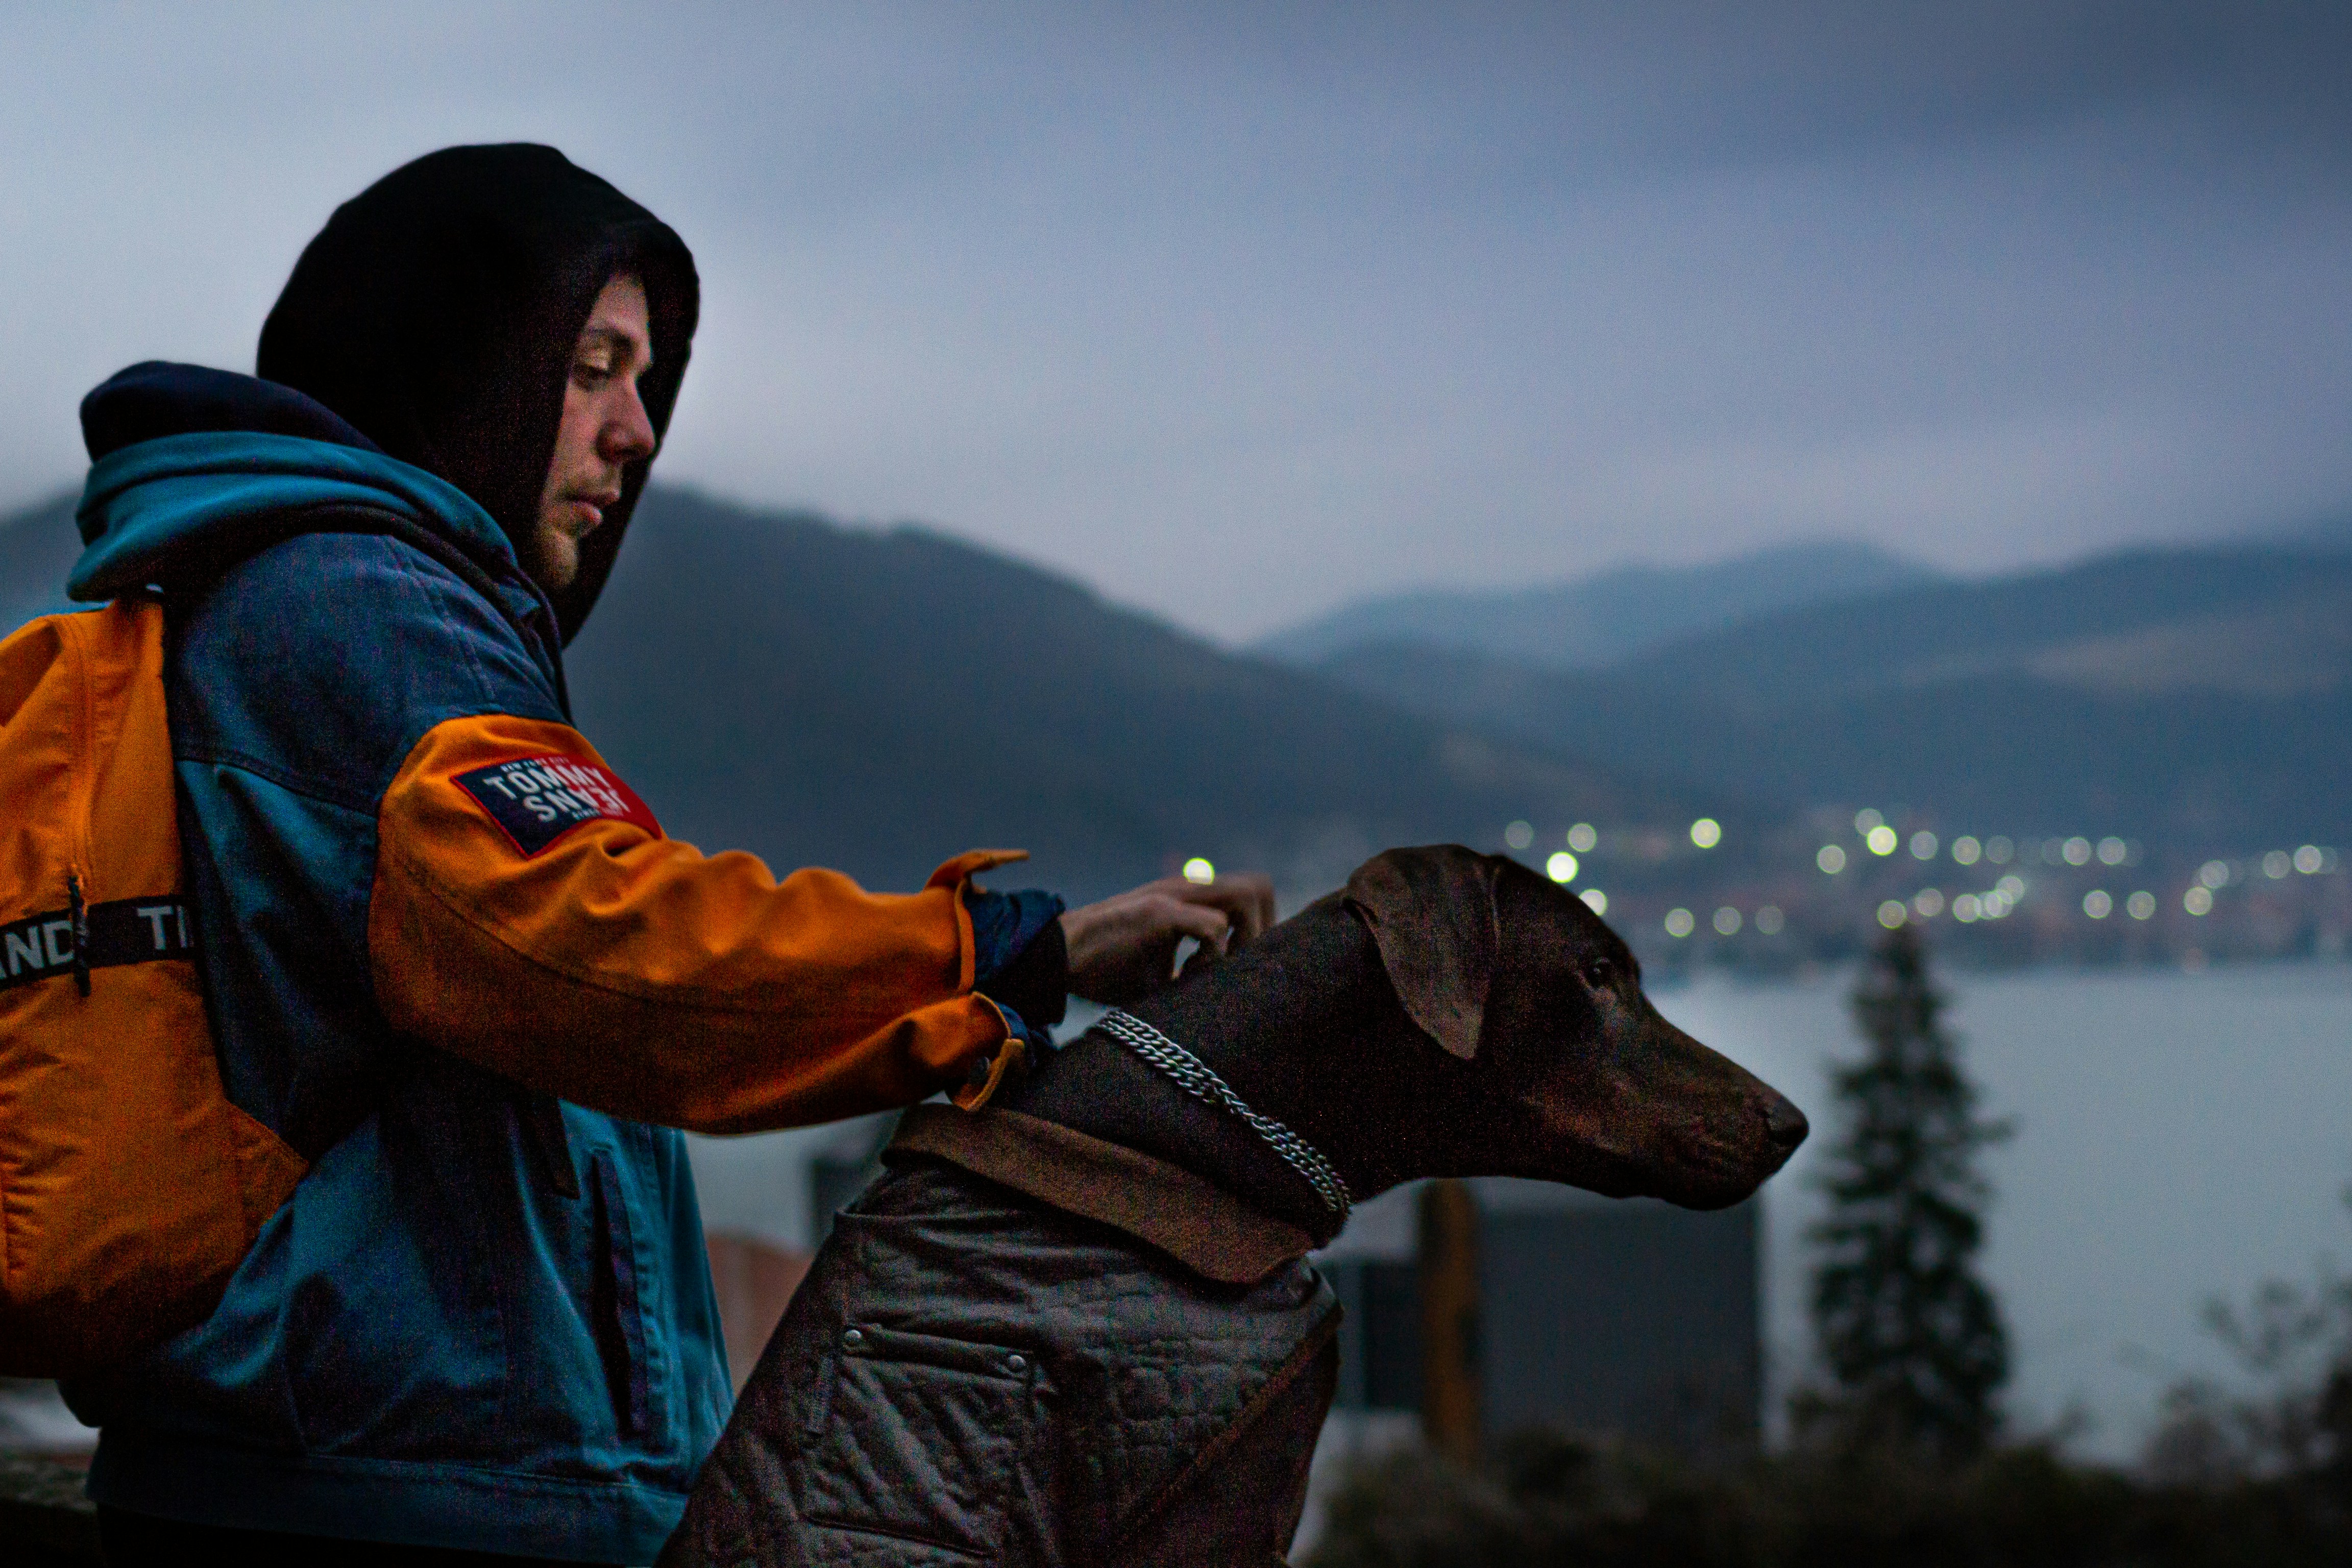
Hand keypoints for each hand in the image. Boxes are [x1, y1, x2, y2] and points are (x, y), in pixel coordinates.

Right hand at [1060, 871, 1275, 1005]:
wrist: (1056, 957)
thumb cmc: (1105, 969)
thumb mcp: (1160, 969)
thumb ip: (1194, 970)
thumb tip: (1229, 998)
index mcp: (1188, 899)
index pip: (1251, 894)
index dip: (1259, 929)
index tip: (1244, 967)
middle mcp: (1185, 889)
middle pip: (1258, 887)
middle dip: (1262, 931)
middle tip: (1238, 968)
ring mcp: (1173, 896)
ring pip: (1245, 896)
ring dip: (1243, 938)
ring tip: (1216, 969)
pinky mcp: (1157, 913)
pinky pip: (1213, 927)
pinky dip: (1213, 957)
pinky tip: (1186, 977)